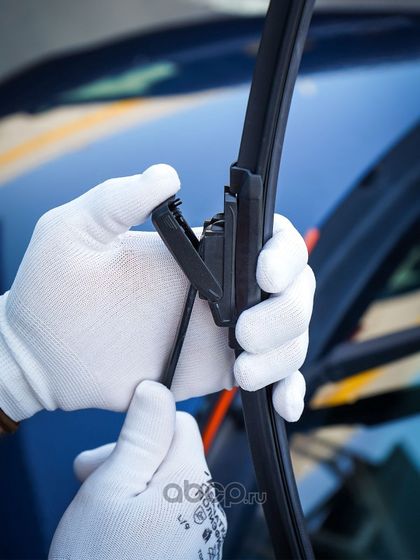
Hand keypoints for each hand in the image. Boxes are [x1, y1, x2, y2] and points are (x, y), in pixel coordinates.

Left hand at [0, 164, 313, 419]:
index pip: (269, 239)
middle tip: (243, 332)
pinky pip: (270, 378)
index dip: (284, 253)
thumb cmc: (51, 288)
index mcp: (199, 252)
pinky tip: (282, 404)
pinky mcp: (216, 371)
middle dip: (287, 311)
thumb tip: (167, 175)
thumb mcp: (73, 231)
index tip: (266, 274)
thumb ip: (117, 198)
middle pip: (293, 290)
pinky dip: (287, 388)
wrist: (41, 355)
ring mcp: (222, 333)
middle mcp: (221, 289)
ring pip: (289, 335)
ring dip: (284, 352)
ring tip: (244, 369)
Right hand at [49, 381, 226, 559]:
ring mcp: (201, 534)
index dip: (140, 429)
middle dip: (130, 459)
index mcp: (191, 481)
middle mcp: (206, 507)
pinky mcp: (190, 553)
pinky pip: (169, 515)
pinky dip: (141, 512)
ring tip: (98, 508)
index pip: (180, 422)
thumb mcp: (110, 488)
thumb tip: (157, 388)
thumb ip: (140, 435)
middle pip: (171, 454)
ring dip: (131, 485)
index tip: (110, 449)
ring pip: (167, 484)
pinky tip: (114, 530)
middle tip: (91, 478)